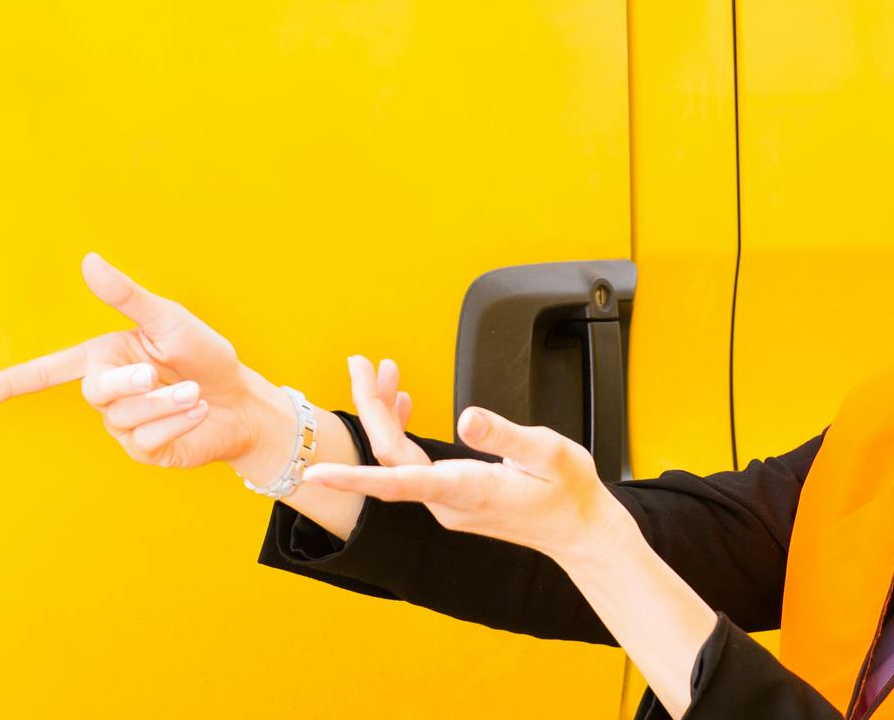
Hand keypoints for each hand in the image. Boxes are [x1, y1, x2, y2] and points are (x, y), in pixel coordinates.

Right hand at [0, 252, 270, 473]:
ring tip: (194, 392)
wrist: (241, 400)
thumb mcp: (168, 320)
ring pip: (126, 417)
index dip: (8, 384)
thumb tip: (88, 261)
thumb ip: (126, 296)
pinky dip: (176, 422)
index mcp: (104, 356)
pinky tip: (196, 412)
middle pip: (96, 392)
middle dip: (131, 381)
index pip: (46, 372)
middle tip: (158, 370)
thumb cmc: (204, 355)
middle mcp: (107, 392)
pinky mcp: (143, 451)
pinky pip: (147, 439)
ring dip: (166, 401)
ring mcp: (122, 426)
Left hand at [302, 354, 622, 565]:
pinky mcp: (453, 496)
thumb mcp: (547, 452)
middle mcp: (446, 500)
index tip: (313, 472)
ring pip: (399, 458)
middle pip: (390, 455)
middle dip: (369, 408)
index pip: (394, 481)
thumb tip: (466, 418)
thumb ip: (504, 434)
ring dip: (385, 415)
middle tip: (359, 361)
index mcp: (464, 489)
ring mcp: (447, 501)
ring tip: (379, 370)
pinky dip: (402, 430)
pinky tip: (403, 404)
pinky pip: (412, 463)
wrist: (580, 531)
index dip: (351, 476)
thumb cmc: (568, 492)